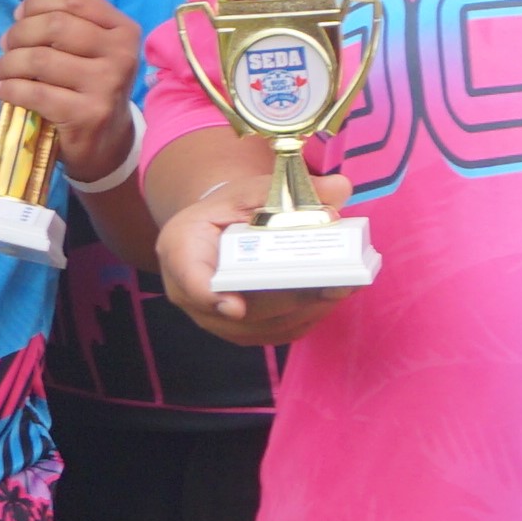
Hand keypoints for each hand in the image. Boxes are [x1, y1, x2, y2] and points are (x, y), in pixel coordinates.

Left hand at [0, 0, 146, 189]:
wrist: (105, 142)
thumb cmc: (87, 82)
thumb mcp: (82, 40)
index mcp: (123, 28)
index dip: (36, 3)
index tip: (19, 16)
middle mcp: (122, 53)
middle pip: (53, 27)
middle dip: (18, 34)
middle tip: (5, 46)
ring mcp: (108, 84)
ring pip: (39, 60)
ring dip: (7, 64)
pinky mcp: (88, 114)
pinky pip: (35, 92)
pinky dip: (10, 89)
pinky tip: (2, 90)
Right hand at [156, 182, 356, 349]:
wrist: (219, 230)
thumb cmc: (232, 209)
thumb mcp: (255, 190)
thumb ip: (293, 189)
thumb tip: (340, 187)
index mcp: (182, 246)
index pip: (189, 276)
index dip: (209, 295)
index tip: (235, 307)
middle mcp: (188, 290)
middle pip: (238, 308)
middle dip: (288, 298)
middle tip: (328, 285)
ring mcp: (211, 317)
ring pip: (260, 326)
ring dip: (302, 310)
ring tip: (338, 290)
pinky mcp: (237, 331)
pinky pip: (273, 333)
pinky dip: (304, 318)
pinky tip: (328, 299)